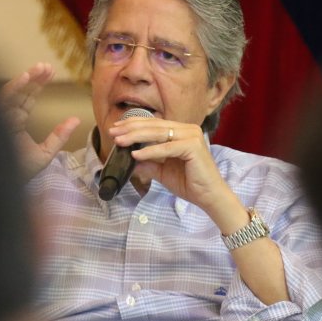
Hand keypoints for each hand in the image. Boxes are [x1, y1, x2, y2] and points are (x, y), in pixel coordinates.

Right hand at [0, 62, 80, 177]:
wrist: (2, 187)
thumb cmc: (20, 172)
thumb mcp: (45, 153)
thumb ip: (59, 136)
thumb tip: (76, 118)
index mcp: (15, 124)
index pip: (26, 99)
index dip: (38, 85)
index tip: (50, 71)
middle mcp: (6, 118)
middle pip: (20, 93)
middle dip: (33, 78)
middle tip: (47, 66)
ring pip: (11, 93)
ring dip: (25, 79)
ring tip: (39, 68)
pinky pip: (2, 100)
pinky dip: (13, 88)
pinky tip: (24, 78)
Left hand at [109, 118, 241, 229]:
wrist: (209, 197)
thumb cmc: (189, 183)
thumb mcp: (162, 171)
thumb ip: (148, 163)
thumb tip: (130, 160)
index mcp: (181, 132)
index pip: (154, 124)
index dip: (133, 125)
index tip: (115, 129)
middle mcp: (188, 129)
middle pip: (154, 126)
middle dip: (131, 129)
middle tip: (113, 132)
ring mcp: (192, 136)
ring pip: (159, 133)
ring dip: (136, 137)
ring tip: (120, 141)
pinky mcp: (193, 147)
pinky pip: (166, 148)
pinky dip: (150, 151)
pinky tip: (135, 154)